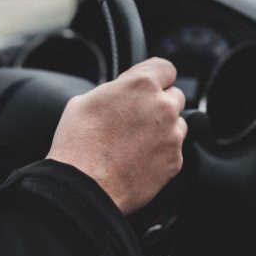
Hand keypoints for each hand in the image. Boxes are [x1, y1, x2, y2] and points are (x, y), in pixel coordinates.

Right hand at [47, 58, 186, 214]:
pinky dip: (161, 154)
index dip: (155, 77)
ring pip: (177, 125)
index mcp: (141, 85)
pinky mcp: (175, 161)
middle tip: (137, 118)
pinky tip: (138, 160)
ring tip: (135, 143)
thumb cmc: (78, 145)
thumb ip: (113, 92)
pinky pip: (174, 151)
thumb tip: (118, 94)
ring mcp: (172, 135)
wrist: (83, 187)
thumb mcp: (84, 102)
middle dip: (159, 104)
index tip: (149, 85)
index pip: (166, 68)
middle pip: (175, 96)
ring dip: (163, 129)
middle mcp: (163, 107)